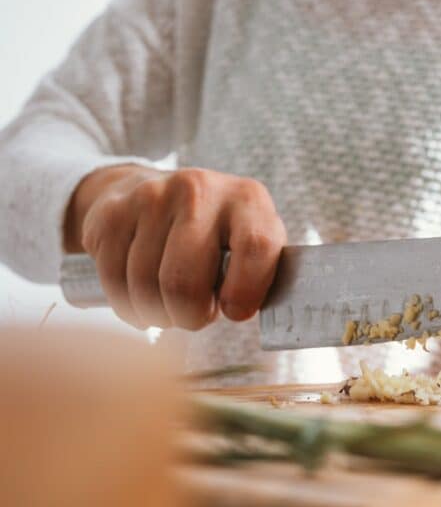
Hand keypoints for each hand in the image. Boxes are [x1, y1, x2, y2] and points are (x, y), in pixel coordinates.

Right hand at [64, 165, 286, 329]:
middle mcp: (200, 190)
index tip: (234, 312)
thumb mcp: (254, 244)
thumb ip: (262, 274)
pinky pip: (113, 281)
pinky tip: (142, 299)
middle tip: (196, 316)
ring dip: (158, 314)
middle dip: (190, 317)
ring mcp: (152, 197)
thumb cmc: (221, 237)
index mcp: (248, 199)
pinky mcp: (113, 211)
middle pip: (185, 282)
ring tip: (171, 307)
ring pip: (145, 287)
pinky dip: (128, 306)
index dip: (245, 292)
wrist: (160, 193)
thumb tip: (249, 313)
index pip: (256, 247)